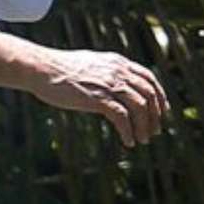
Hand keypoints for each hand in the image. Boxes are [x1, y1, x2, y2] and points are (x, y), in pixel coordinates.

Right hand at [28, 49, 170, 147]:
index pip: (148, 78)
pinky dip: (129, 131)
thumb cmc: (59, 68)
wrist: (41, 68)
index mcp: (116, 62)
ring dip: (144, 126)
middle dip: (155, 115)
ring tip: (142, 139)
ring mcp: (109, 84)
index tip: (161, 111)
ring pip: (140, 107)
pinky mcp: (98, 98)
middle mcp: (117, 71)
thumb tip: (112, 83)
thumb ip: (105, 71)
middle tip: (154, 131)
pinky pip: (122, 118)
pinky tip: (128, 141)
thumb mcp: (89, 64)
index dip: (159, 96)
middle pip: (149, 94)